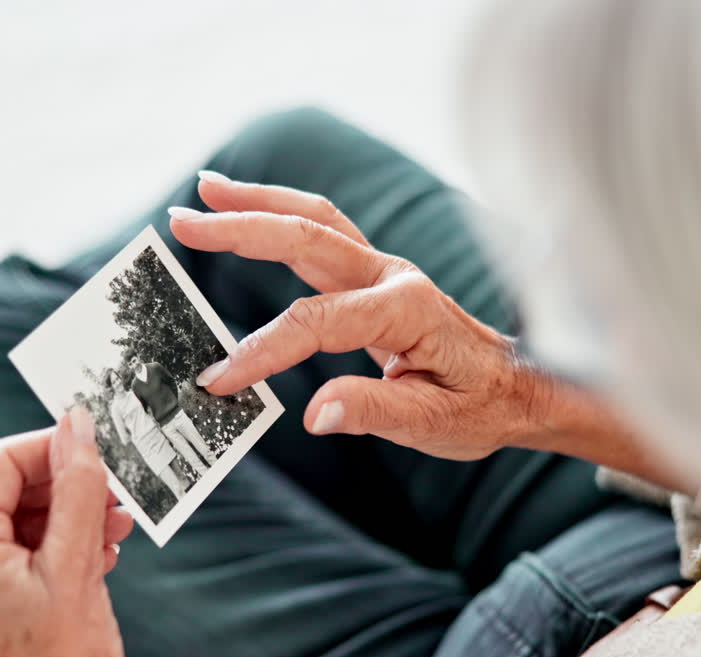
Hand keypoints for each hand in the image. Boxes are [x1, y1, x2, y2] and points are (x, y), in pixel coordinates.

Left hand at [0, 407, 133, 656]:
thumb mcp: (76, 565)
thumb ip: (78, 486)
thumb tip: (77, 425)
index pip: (1, 462)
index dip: (54, 448)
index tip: (99, 448)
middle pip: (4, 493)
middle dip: (65, 490)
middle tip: (116, 497)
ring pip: (8, 527)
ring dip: (64, 522)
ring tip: (113, 533)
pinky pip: (4, 560)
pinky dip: (47, 552)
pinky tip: (91, 559)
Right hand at [168, 172, 554, 460]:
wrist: (517, 386)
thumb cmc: (479, 405)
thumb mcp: (433, 423)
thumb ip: (372, 412)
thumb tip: (314, 414)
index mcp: (406, 310)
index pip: (316, 322)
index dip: (262, 350)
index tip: (218, 379)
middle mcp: (392, 276)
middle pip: (307, 237)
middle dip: (241, 227)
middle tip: (183, 223)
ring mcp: (384, 268)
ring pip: (314, 218)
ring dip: (258, 201)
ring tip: (206, 189)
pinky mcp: (374, 274)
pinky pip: (323, 230)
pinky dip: (281, 213)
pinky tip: (248, 209)